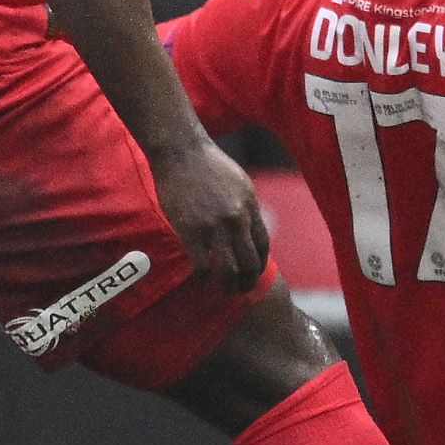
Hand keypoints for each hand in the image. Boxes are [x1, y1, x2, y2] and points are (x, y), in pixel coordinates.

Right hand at [150, 133, 269, 293]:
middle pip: (249, 262)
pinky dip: (203, 277)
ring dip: (228, 286)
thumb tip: (250, 229)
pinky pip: (202, 264)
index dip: (260, 264)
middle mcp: (236, 219)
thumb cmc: (209, 165)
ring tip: (224, 292)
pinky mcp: (191, 230)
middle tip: (240, 290)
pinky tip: (200, 279)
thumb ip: (246, 208)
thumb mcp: (239, 183)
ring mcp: (214, 226)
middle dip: (247, 281)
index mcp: (249, 207)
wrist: (182, 152)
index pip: (262, 245)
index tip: (253, 273)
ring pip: (228, 269)